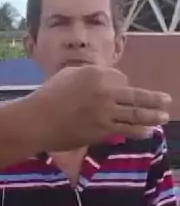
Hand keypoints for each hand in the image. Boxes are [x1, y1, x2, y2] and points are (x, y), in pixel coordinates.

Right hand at [31, 65, 171, 152]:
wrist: (37, 121)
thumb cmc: (49, 97)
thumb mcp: (69, 75)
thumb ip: (89, 75)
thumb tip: (104, 81)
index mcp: (97, 74)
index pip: (120, 79)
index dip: (122, 86)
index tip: (122, 92)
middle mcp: (105, 91)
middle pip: (135, 95)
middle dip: (153, 99)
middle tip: (166, 100)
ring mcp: (105, 112)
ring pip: (134, 114)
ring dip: (152, 115)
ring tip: (163, 116)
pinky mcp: (101, 130)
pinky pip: (125, 129)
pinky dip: (138, 130)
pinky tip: (147, 131)